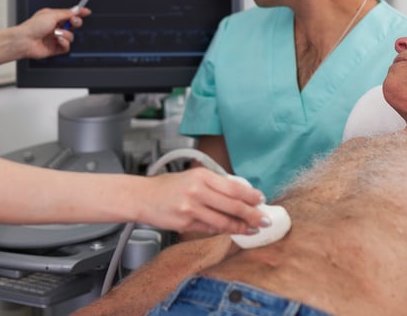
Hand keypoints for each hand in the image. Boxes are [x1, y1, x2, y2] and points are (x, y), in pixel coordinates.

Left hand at [16, 6, 91, 59]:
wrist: (24, 41)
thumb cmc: (33, 26)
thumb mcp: (51, 15)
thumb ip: (66, 13)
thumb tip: (76, 9)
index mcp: (53, 17)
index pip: (70, 14)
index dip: (79, 12)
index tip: (86, 11)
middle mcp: (55, 27)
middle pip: (73, 24)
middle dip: (76, 22)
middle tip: (73, 21)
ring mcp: (55, 38)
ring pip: (71, 36)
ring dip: (66, 34)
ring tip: (57, 34)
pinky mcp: (55, 48)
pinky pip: (67, 46)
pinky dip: (64, 43)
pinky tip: (58, 40)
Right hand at [136, 169, 266, 235]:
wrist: (142, 197)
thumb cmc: (168, 187)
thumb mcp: (192, 177)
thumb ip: (214, 185)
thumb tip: (240, 196)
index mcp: (201, 175)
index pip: (233, 186)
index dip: (250, 196)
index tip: (261, 201)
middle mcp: (197, 190)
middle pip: (232, 205)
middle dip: (252, 214)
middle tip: (264, 220)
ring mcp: (190, 208)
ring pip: (223, 221)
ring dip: (241, 227)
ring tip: (252, 229)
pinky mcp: (185, 223)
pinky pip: (209, 229)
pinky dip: (223, 230)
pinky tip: (232, 231)